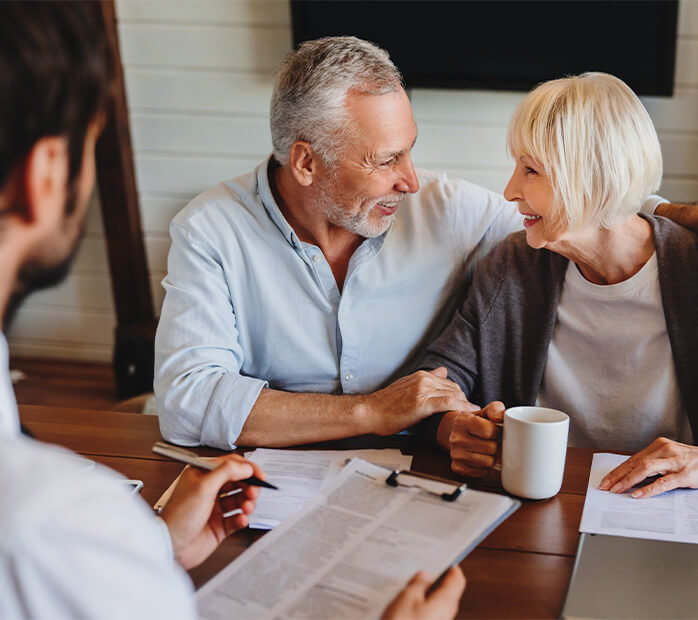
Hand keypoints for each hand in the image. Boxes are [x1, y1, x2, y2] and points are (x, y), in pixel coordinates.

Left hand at [160, 454, 263, 568]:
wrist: (170, 547)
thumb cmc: (177, 517)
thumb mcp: (203, 487)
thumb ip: (226, 472)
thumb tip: (245, 466)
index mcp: (203, 475)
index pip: (231, 465)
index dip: (247, 469)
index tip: (259, 475)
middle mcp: (209, 490)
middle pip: (238, 482)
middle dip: (249, 486)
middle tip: (254, 492)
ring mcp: (214, 508)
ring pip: (240, 500)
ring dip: (247, 502)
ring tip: (247, 507)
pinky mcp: (219, 526)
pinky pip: (237, 519)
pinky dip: (243, 519)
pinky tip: (240, 520)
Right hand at [365, 368, 473, 435]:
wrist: (370, 413)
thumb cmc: (385, 405)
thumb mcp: (406, 385)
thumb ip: (426, 379)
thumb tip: (443, 371)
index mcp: (420, 375)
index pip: (449, 383)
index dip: (459, 395)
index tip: (466, 405)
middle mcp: (423, 380)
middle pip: (455, 388)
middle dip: (465, 401)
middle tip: (471, 413)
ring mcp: (423, 391)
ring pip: (454, 394)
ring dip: (466, 405)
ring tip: (475, 416)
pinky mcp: (422, 403)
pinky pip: (448, 403)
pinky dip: (462, 407)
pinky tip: (471, 412)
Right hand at [381, 567, 465, 619]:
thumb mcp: (406, 598)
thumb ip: (417, 584)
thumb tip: (424, 575)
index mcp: (446, 602)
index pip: (457, 579)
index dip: (450, 566)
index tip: (442, 557)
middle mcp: (446, 615)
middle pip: (447, 592)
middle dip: (434, 580)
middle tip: (420, 569)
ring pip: (435, 605)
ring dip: (425, 594)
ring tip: (407, 586)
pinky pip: (428, 616)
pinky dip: (419, 607)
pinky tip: (404, 605)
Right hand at [438, 401, 504, 476]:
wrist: (457, 432)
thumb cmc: (475, 423)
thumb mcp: (485, 412)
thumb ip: (496, 409)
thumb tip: (501, 416)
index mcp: (462, 421)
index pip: (490, 431)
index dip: (496, 431)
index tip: (492, 429)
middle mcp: (455, 438)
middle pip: (491, 448)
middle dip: (495, 444)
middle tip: (490, 440)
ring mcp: (455, 454)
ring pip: (488, 462)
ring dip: (491, 456)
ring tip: (486, 449)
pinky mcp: (458, 467)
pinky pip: (482, 472)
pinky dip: (485, 467)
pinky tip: (480, 457)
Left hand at [599, 437, 697, 497]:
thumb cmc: (691, 462)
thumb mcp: (670, 459)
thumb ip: (654, 465)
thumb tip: (631, 477)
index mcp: (658, 446)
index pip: (632, 459)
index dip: (618, 470)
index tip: (606, 480)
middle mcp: (664, 451)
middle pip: (635, 463)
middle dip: (618, 475)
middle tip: (605, 486)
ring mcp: (674, 462)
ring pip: (645, 469)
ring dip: (628, 480)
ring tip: (617, 490)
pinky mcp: (684, 474)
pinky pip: (663, 482)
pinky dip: (648, 488)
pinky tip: (638, 494)